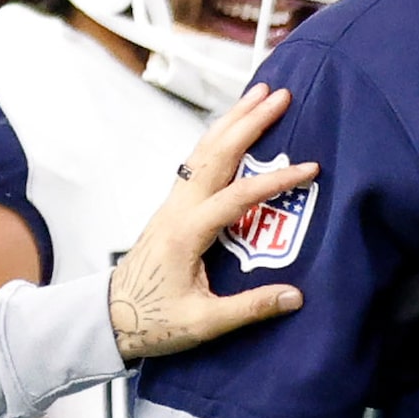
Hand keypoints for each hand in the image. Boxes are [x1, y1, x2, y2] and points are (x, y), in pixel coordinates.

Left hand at [107, 86, 316, 361]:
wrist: (108, 318)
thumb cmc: (153, 321)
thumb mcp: (203, 322)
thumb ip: (250, 308)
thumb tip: (296, 296)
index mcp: (187, 233)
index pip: (238, 196)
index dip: (275, 181)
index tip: (310, 169)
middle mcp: (178, 209)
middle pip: (216, 154)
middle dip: (249, 122)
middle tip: (281, 96)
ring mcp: (173, 204)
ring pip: (204, 151)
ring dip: (233, 121)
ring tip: (260, 95)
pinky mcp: (174, 207)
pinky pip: (199, 162)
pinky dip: (219, 138)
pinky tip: (234, 129)